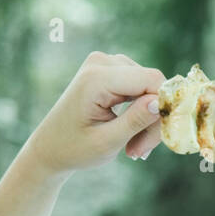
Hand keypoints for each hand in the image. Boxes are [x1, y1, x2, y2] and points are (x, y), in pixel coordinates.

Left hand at [23, 52, 166, 178]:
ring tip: (133, 147)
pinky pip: (140, 87)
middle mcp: (101, 62)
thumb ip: (135, 121)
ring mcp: (105, 63)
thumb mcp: (107, 142)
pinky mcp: (110, 70)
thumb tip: (161, 102)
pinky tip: (131, 134)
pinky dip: (141, 112)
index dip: (165, 106)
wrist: (49, 147)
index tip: (161, 138)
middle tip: (140, 152)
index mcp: (96, 78)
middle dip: (153, 119)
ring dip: (148, 119)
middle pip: (152, 84)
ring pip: (149, 88)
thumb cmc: (73, 149)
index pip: (151, 79)